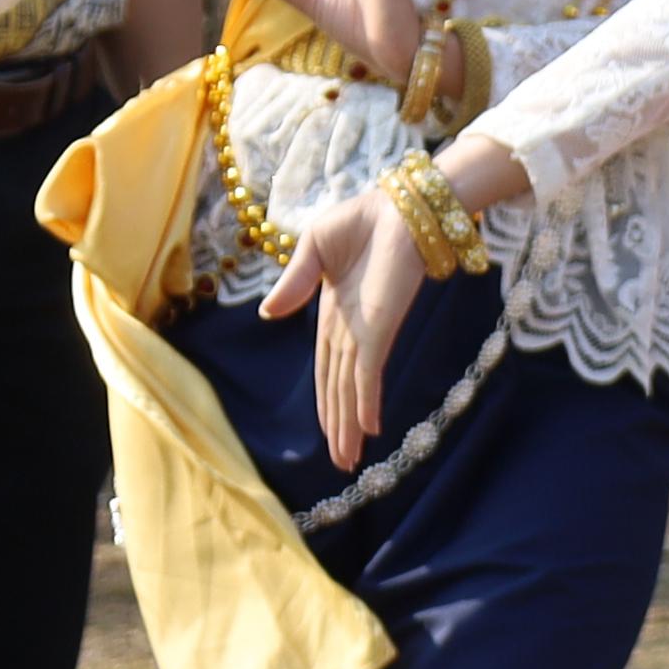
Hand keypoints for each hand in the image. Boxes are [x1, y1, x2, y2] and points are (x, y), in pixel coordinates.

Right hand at [262, 185, 437, 471]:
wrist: (400, 203)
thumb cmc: (362, 219)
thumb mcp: (314, 249)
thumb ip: (294, 283)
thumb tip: (268, 313)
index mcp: (335, 315)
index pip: (327, 369)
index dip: (326, 401)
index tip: (330, 432)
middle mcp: (351, 330)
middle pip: (339, 388)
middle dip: (339, 427)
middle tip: (343, 465)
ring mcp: (367, 329)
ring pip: (352, 389)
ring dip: (350, 425)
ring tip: (350, 462)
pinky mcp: (381, 325)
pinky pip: (368, 370)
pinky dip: (366, 399)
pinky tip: (369, 427)